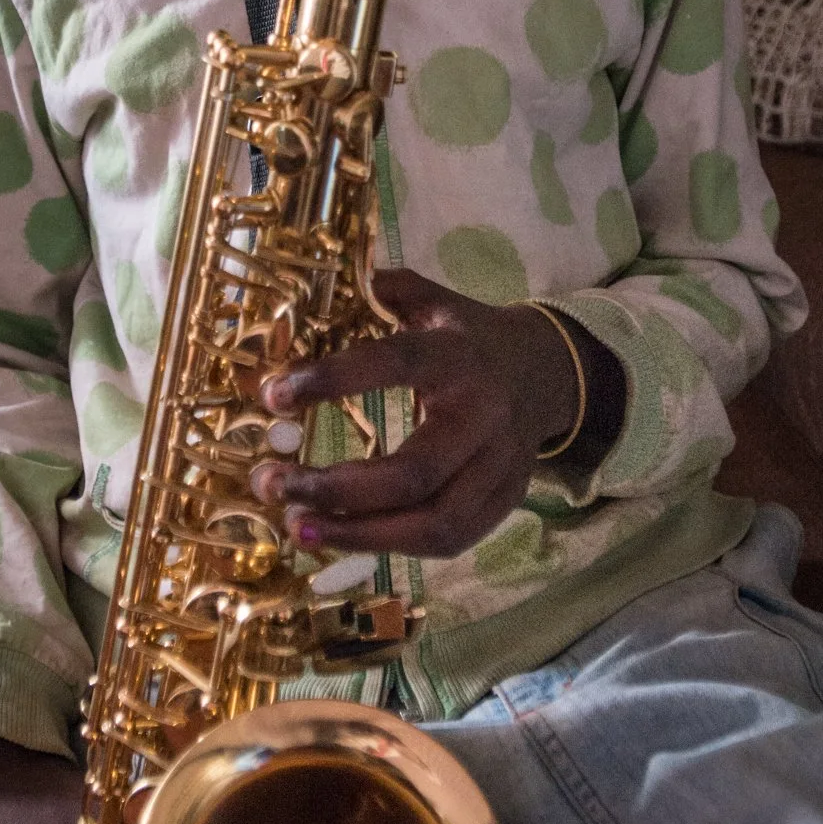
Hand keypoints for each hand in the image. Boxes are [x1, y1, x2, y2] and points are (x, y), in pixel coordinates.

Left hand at [250, 266, 579, 559]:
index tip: (273, 395)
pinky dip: (392, 547)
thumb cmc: (472, 338)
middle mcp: (483, 417)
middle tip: (274, 485)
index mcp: (457, 357)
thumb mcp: (437, 303)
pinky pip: (448, 541)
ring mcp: (499, 467)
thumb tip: (348, 276)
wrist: (549, 371)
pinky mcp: (505, 502)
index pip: (394, 365)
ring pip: (433, 523)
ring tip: (297, 527)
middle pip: (412, 472)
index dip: (333, 381)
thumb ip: (393, 291)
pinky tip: (342, 538)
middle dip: (336, 488)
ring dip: (359, 534)